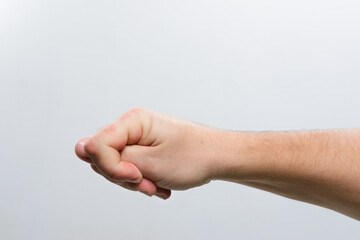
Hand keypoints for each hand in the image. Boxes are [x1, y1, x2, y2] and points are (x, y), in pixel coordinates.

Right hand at [75, 108, 221, 198]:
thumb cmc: (193, 156)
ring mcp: (137, 138)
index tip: (137, 175)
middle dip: (126, 178)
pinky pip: (130, 168)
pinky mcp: (142, 148)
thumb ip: (112, 157)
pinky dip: (143, 180)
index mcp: (133, 121)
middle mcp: (132, 126)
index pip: (95, 145)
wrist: (217, 157)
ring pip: (117, 167)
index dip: (111, 168)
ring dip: (137, 182)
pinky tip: (160, 182)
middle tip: (150, 181)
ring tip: (158, 182)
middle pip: (104, 158)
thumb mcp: (151, 163)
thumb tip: (81, 148)